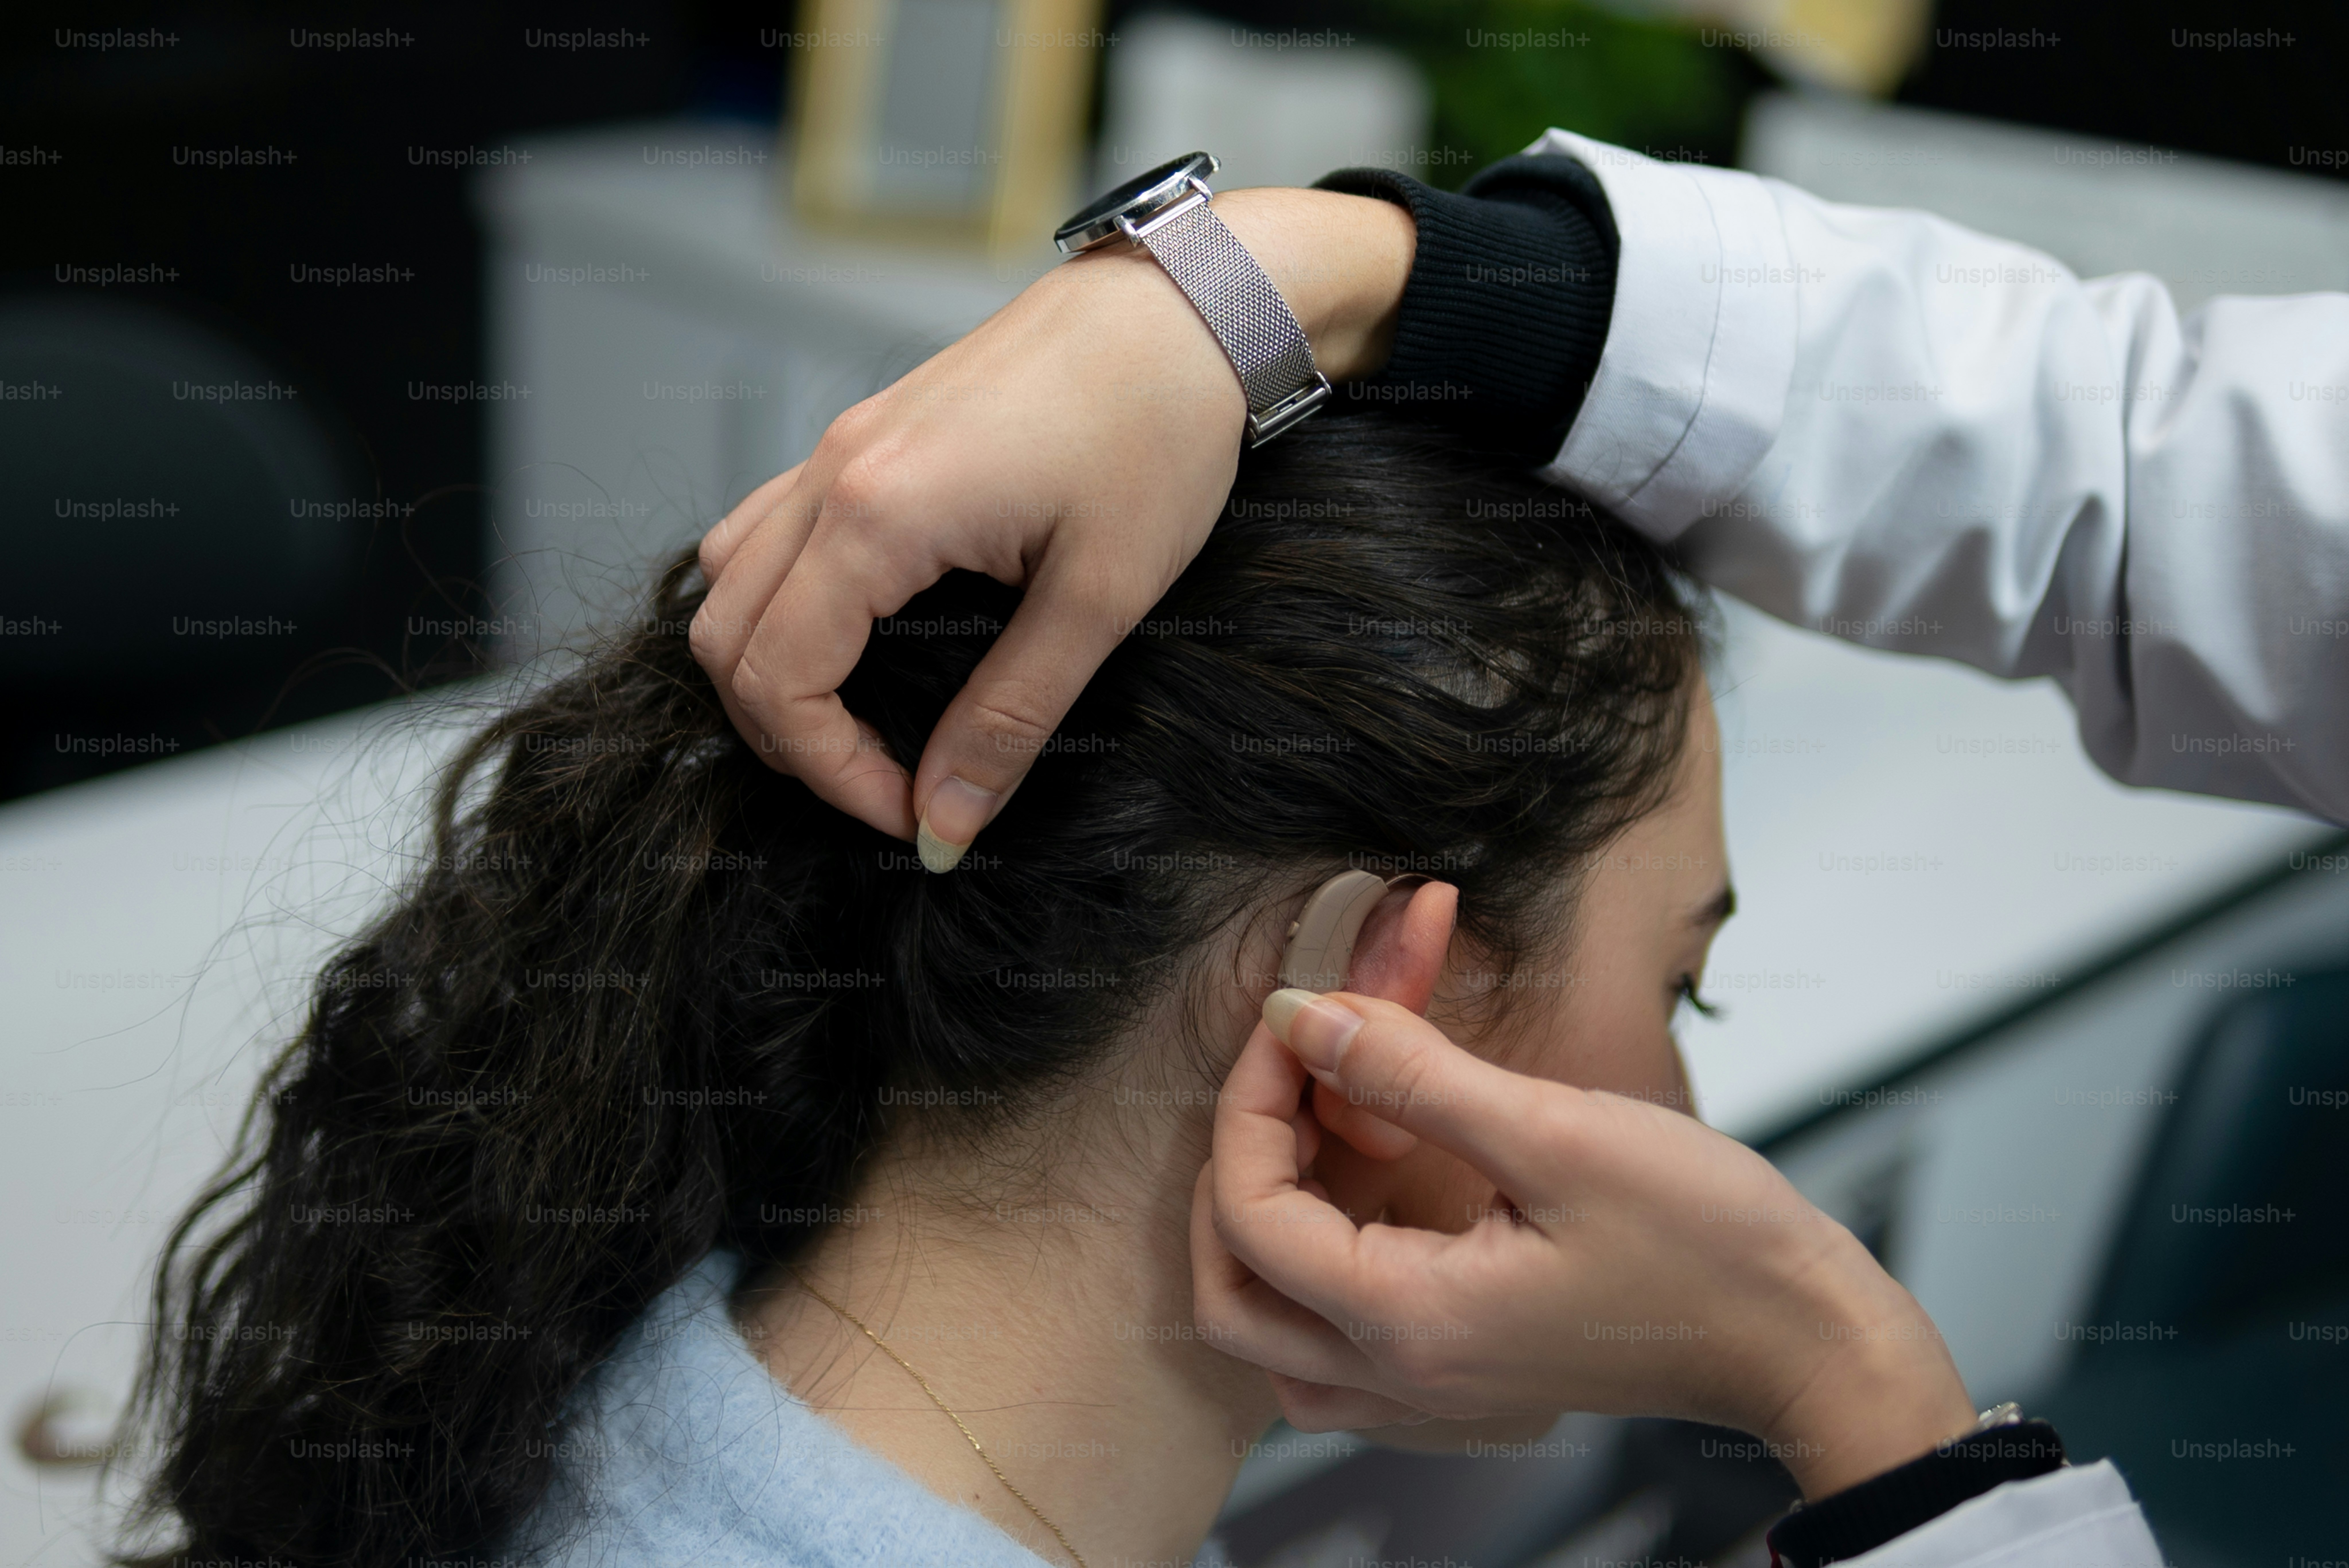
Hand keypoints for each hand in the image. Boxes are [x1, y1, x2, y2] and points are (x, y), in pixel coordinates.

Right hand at [690, 188, 1414, 866]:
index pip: (782, 681)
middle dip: (788, 736)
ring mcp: (837, 447)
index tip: (911, 813)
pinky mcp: (861, 436)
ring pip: (728, 582)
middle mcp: (833, 473)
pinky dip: (778, 604)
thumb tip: (946, 824)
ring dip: (767, 670)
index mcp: (879, 512)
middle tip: (884, 783)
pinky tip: (850, 639)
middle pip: (726, 640)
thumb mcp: (1098, 600)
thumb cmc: (1156, 434)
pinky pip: (765, 531)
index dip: (833, 773)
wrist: (1180, 311)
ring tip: (854, 724)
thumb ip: (1008, 720)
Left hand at [1191, 991, 1980, 1500]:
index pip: (1251, 1214)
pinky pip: (1339, 1336)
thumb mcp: (1554, 1131)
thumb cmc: (1707, 1242)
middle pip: (1230, 1291)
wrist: (1801, 1334)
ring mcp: (1431, 1389)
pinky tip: (1376, 1172)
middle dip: (1238, 1168)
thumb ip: (1410, 1074)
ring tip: (1325, 1118)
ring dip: (1271, 1220)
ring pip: (1275, 1325)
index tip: (1300, 1015)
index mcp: (1413, 1324)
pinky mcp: (1463, 1373)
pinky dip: (1327, 1255)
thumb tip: (1302, 1017)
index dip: (1253, 1100)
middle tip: (1290, 1074)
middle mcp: (1404, 1377)